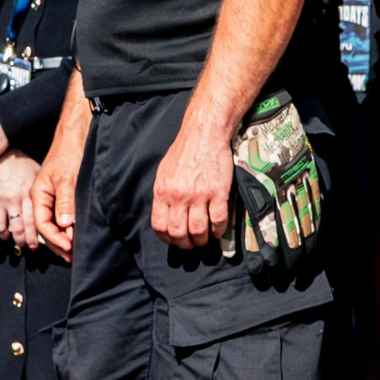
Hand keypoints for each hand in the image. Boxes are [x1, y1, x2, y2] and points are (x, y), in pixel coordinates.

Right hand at [0, 153, 38, 238]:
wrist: (1, 154)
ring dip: (4, 237)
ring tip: (7, 237)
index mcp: (28, 195)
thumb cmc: (21, 164)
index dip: (33, 238)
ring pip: (1, 228)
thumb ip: (43, 193)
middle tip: (23, 244)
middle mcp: (14, 200)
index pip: (33, 223)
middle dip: (21, 241)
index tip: (34, 245)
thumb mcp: (38, 176)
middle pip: (18, 229)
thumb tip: (56, 209)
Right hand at [29, 141, 78, 259]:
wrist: (74, 136)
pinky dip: (66, 229)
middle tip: (73, 256)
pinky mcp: (60, 196)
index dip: (55, 238)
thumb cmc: (69, 153)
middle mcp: (42, 199)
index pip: (42, 224)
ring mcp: (50, 198)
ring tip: (73, 251)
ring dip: (62, 239)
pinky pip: (60, 217)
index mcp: (38, 195)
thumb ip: (65, 201)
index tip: (70, 247)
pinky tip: (74, 235)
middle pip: (45, 228)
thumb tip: (65, 224)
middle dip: (58, 244)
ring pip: (52, 225)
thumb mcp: (67, 178)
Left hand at [151, 120, 233, 248]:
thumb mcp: (163, 173)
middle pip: (179, 232)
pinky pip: (218, 220)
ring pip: (198, 230)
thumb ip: (163, 195)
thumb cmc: (183, 153)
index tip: (174, 240)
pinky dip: (219, 230)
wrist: (204, 135)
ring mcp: (199, 196)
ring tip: (204, 239)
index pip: (160, 226)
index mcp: (162, 192)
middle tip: (191, 244)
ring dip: (202, 240)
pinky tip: (218, 230)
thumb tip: (165, 214)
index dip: (167, 238)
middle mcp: (179, 197)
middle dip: (185, 244)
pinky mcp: (219, 192)